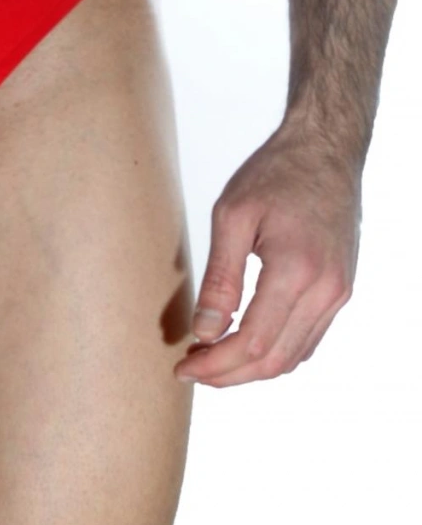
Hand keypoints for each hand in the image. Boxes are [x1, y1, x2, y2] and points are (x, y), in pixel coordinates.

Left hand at [176, 120, 360, 387]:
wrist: (326, 151)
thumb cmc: (276, 174)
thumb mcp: (233, 216)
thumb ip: (220, 278)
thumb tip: (205, 331)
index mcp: (297, 271)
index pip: (253, 342)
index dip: (216, 364)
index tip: (183, 367)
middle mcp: (325, 291)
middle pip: (274, 359)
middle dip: (229, 374)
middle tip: (192, 369)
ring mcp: (338, 294)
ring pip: (294, 357)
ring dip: (251, 368)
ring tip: (212, 359)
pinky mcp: (340, 290)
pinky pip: (309, 339)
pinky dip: (276, 352)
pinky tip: (245, 344)